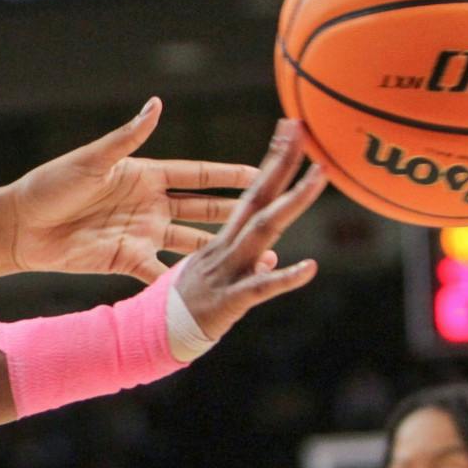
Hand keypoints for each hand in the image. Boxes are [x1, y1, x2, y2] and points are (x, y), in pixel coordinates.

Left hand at [3, 98, 260, 281]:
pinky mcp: (126, 259)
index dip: (230, 174)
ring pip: (190, 242)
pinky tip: (211, 288)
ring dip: (218, 249)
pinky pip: (161, 271)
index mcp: (144, 175)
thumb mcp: (92, 161)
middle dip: (238, 213)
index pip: (198, 174)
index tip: (266, 170)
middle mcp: (149, 204)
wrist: (20, 227)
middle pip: (203, 209)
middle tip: (278, 216)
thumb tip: (156, 105)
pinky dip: (182, 280)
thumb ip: (127, 138)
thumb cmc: (50, 185)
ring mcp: (141, 233)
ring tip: (255, 258)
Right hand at [174, 119, 326, 338]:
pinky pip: (261, 287)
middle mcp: (223, 248)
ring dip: (293, 202)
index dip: (273, 162)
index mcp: (219, 242)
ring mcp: (226, 271)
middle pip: (257, 199)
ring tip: (320, 175)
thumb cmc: (178, 311)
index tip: (292, 132)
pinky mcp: (229, 300)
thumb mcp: (213, 283)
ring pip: (263, 230)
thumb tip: (272, 261)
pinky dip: (284, 278)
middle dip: (282, 163)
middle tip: (303, 130)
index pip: (252, 194)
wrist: (148, 338)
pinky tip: (310, 268)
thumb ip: (245, 267)